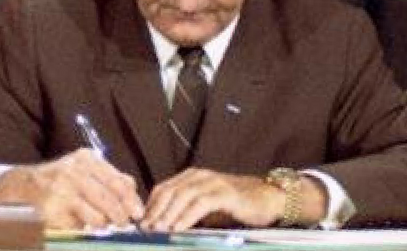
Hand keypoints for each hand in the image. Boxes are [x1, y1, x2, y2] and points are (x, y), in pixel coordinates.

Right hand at [0, 148, 142, 229]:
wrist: (19, 187)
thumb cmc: (57, 180)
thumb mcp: (81, 169)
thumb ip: (107, 176)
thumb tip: (132, 188)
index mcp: (85, 159)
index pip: (118, 181)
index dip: (131, 200)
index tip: (138, 212)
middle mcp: (74, 172)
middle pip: (110, 200)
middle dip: (121, 216)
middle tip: (124, 224)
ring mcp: (62, 191)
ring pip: (97, 217)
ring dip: (102, 225)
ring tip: (98, 224)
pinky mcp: (53, 211)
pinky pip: (78, 227)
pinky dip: (81, 229)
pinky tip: (76, 223)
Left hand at [142, 168, 325, 230]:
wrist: (268, 198)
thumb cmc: (234, 207)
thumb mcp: (205, 210)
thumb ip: (186, 213)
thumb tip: (161, 227)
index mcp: (190, 177)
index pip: (162, 190)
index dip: (148, 207)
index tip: (138, 226)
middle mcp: (198, 176)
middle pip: (168, 192)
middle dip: (153, 212)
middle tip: (143, 230)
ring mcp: (211, 182)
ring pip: (181, 196)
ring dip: (167, 215)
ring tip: (156, 231)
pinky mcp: (224, 192)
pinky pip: (200, 204)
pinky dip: (186, 217)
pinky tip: (177, 228)